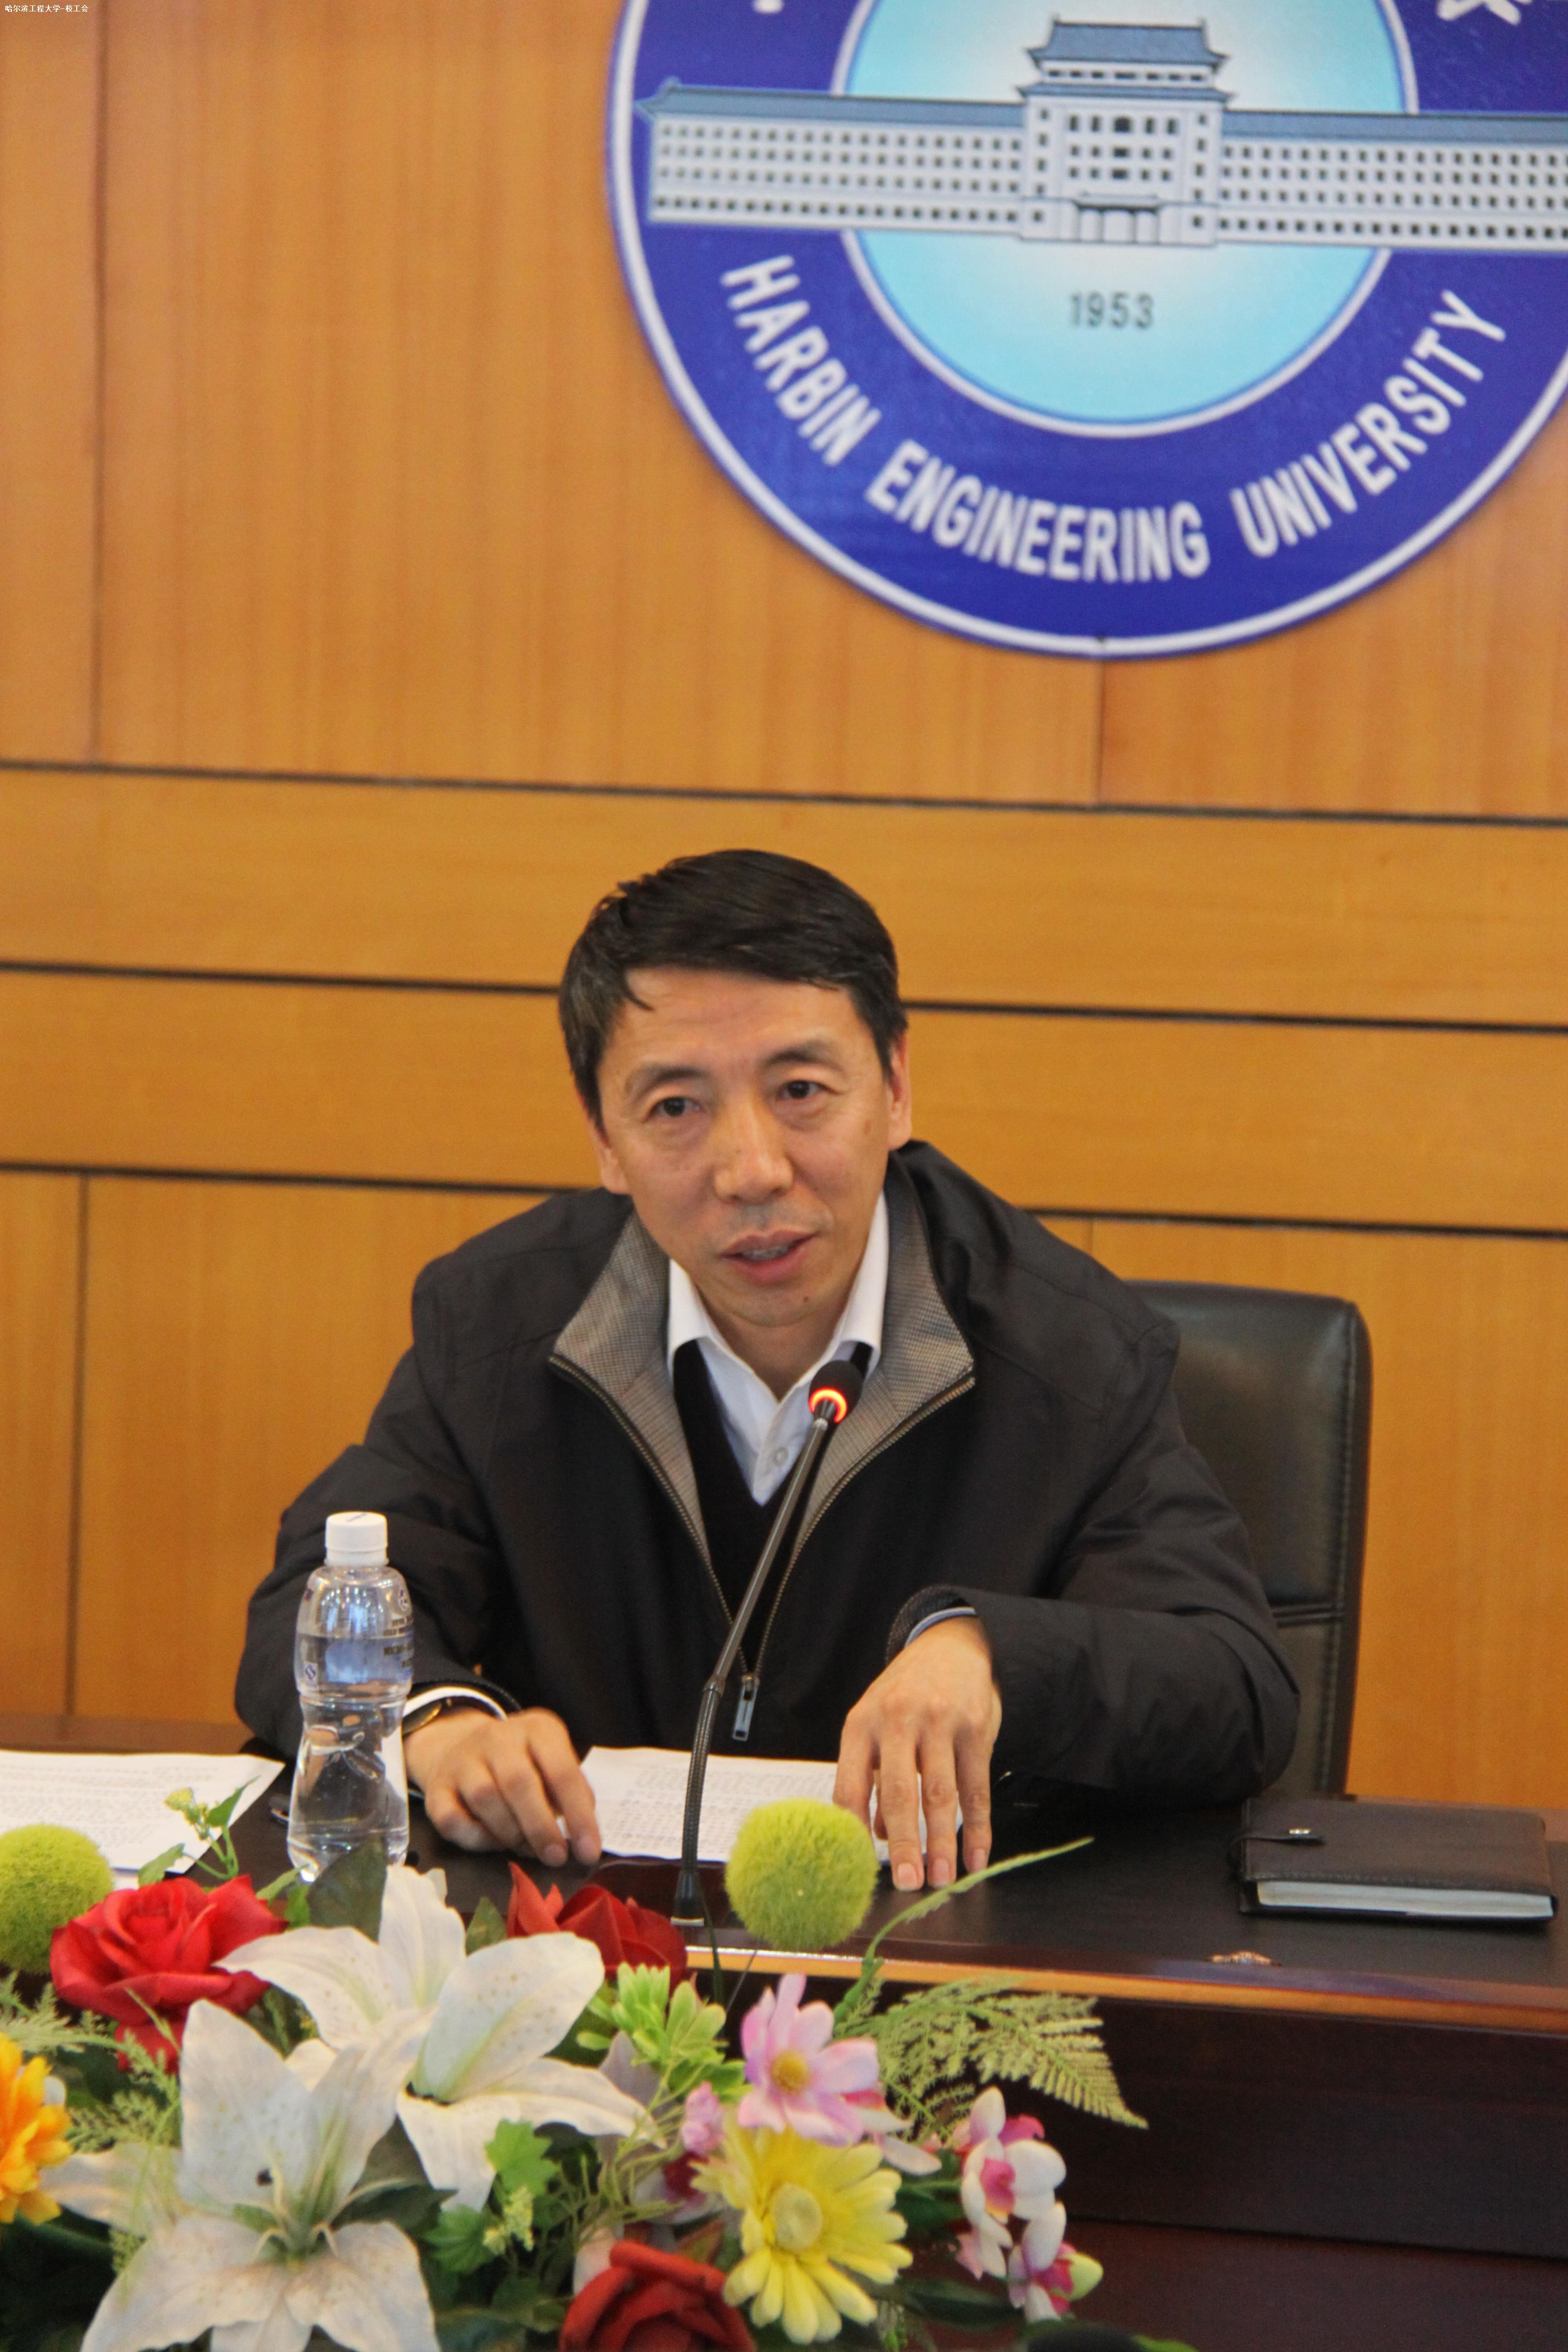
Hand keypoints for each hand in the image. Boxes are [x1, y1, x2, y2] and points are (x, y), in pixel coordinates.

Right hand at [404, 1707, 600, 1865]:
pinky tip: (492, 1843)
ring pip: (485, 1798)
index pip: (562, 1771)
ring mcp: (462, 1760)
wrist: (458, 1744)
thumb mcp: (552, 1763)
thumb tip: (582, 1837)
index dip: (578, 1815)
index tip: (589, 1852)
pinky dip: (475, 1838)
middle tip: (555, 1858)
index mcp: (537, 1729)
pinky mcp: (436, 1787)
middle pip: (519, 1783)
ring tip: (526, 1848)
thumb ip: (570, 1793)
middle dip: (541, 1827)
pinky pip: (452, 1819)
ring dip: (510, 1833)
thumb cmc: (522, 1762)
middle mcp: (497, 1737)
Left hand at [833, 1616, 1000, 1893]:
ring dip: (943, 1842)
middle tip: (908, 1883)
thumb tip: (877, 1835)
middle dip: (905, 1844)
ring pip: (941, 1794)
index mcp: (861, 1726)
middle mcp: (897, 1721)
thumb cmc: (905, 1696)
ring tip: (942, 1879)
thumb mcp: (876, 1726)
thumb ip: (872, 1779)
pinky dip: (978, 1828)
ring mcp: (939, 1722)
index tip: (858, 1869)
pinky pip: (977, 1787)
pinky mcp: (976, 1728)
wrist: (952, 1646)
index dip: (854, 1832)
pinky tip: (975, 1857)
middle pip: (900, 1793)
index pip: (849, 1786)